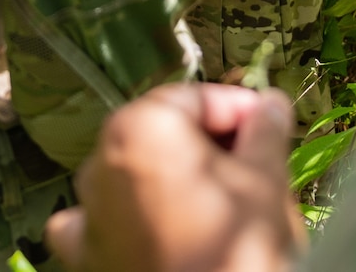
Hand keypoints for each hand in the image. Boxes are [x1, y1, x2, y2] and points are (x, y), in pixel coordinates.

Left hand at [47, 84, 302, 271]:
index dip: (238, 108)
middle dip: (205, 142)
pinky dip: (122, 217)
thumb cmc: (239, 247)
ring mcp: (88, 212)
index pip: (196, 98)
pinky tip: (151, 229)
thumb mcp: (266, 181)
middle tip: (253, 161)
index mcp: (140, 127)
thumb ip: (264, 132)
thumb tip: (269, 103)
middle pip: (161, 133)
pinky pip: (98, 221)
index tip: (268, 122)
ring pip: (131, 172)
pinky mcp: (86, 256)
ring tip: (216, 199)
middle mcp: (101, 162)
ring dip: (168, 175)